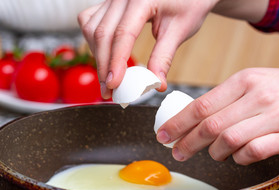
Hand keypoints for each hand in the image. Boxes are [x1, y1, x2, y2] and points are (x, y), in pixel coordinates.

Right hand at [78, 0, 218, 98]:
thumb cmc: (188, 4)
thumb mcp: (180, 30)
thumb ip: (164, 57)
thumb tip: (157, 84)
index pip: (123, 34)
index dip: (116, 62)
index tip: (113, 85)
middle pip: (102, 33)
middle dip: (103, 66)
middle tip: (108, 91)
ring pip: (91, 28)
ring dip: (97, 56)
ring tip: (107, 78)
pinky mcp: (108, 3)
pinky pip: (90, 21)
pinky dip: (94, 42)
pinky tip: (104, 55)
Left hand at [156, 67, 278, 164]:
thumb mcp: (255, 81)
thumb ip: (226, 98)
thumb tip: (194, 117)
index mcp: (244, 81)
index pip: (202, 105)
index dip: (178, 123)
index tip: (164, 134)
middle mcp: (257, 96)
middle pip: (210, 125)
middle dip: (188, 142)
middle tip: (178, 152)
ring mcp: (275, 117)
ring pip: (229, 141)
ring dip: (215, 152)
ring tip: (213, 153)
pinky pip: (253, 152)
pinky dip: (240, 158)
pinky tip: (238, 156)